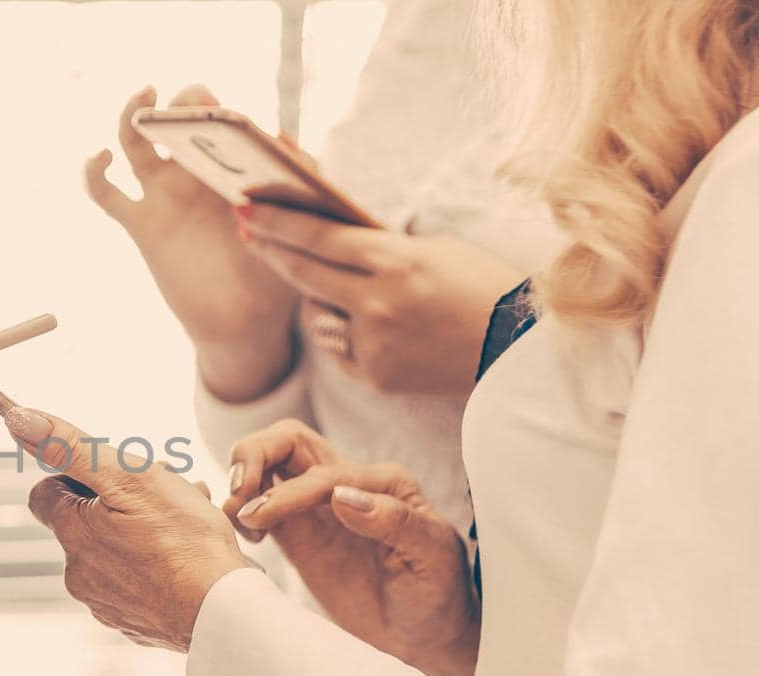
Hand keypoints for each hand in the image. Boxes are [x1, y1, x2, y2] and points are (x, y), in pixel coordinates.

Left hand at [0, 393, 253, 651]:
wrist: (223, 614)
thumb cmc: (184, 541)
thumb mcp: (128, 476)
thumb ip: (70, 447)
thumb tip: (16, 418)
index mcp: (72, 534)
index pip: (47, 492)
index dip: (76, 477)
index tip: (114, 477)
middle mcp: (78, 573)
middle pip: (86, 522)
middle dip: (119, 503)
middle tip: (166, 494)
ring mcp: (105, 603)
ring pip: (114, 552)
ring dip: (141, 531)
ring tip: (186, 523)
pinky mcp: (132, 623)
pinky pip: (135, 584)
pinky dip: (154, 566)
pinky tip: (186, 558)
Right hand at [85, 86, 298, 402]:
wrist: (246, 323)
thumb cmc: (276, 271)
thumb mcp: (297, 222)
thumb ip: (296, 179)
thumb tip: (279, 135)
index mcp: (230, 165)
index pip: (218, 114)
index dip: (218, 107)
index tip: (226, 118)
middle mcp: (193, 172)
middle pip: (175, 115)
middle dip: (183, 101)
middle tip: (193, 109)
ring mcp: (162, 195)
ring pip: (134, 141)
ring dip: (133, 112)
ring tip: (146, 95)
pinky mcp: (140, 225)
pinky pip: (104, 194)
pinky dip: (93, 172)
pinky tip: (100, 157)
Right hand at [222, 419, 478, 675]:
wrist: (424, 640)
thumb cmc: (437, 596)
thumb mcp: (433, 558)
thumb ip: (395, 521)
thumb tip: (342, 496)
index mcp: (383, 483)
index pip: (322, 474)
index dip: (288, 492)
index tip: (261, 518)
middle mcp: (348, 485)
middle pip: (288, 440)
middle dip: (254, 454)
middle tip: (239, 493)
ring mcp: (319, 508)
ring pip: (270, 464)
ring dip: (243, 479)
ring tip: (238, 518)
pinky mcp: (298, 535)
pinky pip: (261, 506)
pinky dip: (241, 509)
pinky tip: (246, 535)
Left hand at [238, 203, 523, 395]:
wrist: (520, 347)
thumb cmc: (483, 285)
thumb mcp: (433, 250)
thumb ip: (379, 248)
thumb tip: (328, 238)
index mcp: (396, 262)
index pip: (319, 237)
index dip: (277, 222)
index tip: (245, 207)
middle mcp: (378, 304)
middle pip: (304, 273)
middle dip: (271, 249)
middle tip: (247, 231)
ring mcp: (374, 344)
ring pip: (318, 314)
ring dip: (319, 297)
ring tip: (346, 286)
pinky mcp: (377, 376)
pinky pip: (340, 348)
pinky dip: (347, 333)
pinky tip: (373, 327)